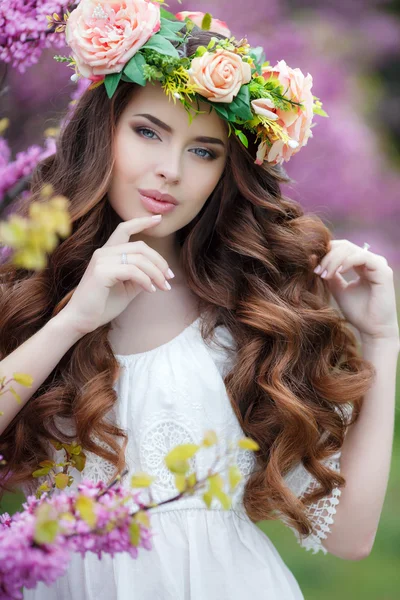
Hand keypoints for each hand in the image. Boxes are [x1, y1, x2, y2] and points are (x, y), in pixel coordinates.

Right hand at [58, 214, 173, 334]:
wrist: (81, 321)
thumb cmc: (102, 305)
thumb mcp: (127, 288)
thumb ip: (140, 275)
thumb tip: (159, 272)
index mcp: (107, 253)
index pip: (124, 229)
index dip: (142, 222)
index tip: (159, 219)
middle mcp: (103, 252)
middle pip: (140, 246)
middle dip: (159, 261)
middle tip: (169, 278)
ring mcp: (101, 260)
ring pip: (139, 259)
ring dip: (156, 273)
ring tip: (164, 287)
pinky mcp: (101, 272)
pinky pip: (132, 271)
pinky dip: (146, 280)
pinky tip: (151, 290)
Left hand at [313, 240, 398, 341]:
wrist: (373, 330)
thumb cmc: (357, 312)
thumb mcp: (338, 289)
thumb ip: (330, 274)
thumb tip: (313, 258)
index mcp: (361, 264)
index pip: (341, 248)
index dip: (326, 253)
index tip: (313, 267)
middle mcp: (370, 261)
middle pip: (344, 246)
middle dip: (327, 257)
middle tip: (317, 271)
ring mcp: (378, 264)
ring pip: (350, 249)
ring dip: (333, 260)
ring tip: (324, 274)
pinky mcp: (383, 270)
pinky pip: (362, 257)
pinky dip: (347, 262)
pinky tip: (338, 272)